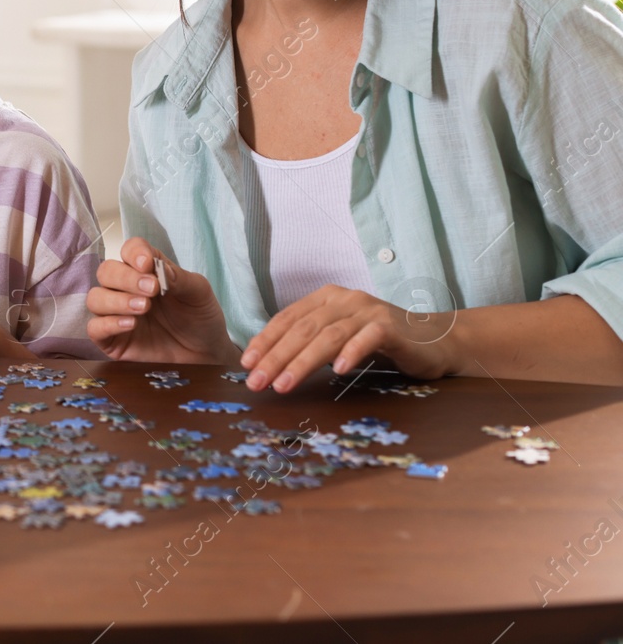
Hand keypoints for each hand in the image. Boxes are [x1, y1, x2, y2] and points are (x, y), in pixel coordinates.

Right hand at [89, 237, 233, 362]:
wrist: (206, 354)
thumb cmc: (201, 319)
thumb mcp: (199, 293)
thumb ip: (178, 278)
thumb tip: (156, 267)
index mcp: (146, 271)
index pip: (128, 250)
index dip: (134, 253)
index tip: (148, 264)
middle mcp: (126, 289)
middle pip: (106, 271)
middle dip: (126, 278)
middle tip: (152, 289)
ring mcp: (116, 314)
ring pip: (95, 298)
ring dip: (117, 300)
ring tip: (144, 308)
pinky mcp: (113, 340)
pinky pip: (94, 328)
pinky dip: (108, 324)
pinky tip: (131, 324)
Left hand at [239, 284, 457, 392]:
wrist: (436, 340)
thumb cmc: (381, 343)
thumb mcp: (340, 339)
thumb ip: (312, 343)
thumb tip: (270, 365)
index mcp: (326, 299)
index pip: (287, 319)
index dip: (265, 341)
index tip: (246, 364)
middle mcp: (345, 299)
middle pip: (302, 329)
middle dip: (275, 356)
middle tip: (256, 382)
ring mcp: (368, 311)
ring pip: (328, 335)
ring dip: (302, 362)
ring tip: (284, 384)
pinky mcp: (392, 327)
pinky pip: (367, 339)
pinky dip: (351, 353)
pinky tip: (337, 372)